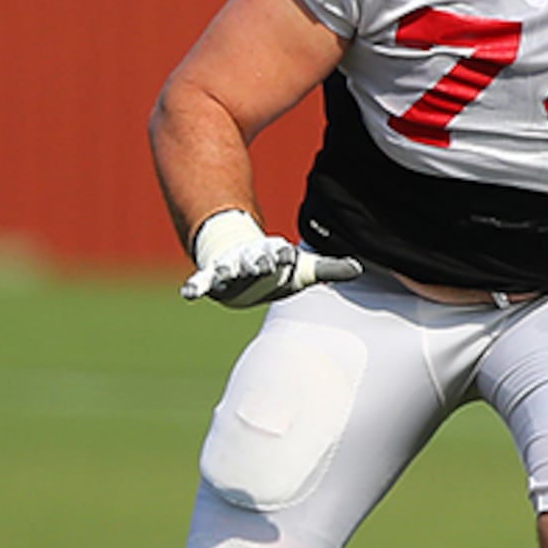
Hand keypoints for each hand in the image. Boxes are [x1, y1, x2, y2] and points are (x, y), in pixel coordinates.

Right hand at [179, 209, 358, 307]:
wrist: (245, 264)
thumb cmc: (279, 269)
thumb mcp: (304, 269)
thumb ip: (329, 268)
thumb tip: (359, 268)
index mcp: (274, 255)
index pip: (279, 253)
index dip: (282, 254)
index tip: (286, 254)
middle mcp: (251, 259)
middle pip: (253, 260)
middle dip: (257, 261)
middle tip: (261, 264)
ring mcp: (229, 267)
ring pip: (227, 268)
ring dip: (227, 270)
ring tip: (225, 271)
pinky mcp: (212, 278)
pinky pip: (200, 282)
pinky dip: (194, 287)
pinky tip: (188, 294)